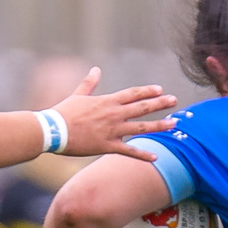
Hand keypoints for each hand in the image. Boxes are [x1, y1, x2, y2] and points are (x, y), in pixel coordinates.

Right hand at [53, 68, 177, 160]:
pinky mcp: (107, 146)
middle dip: (160, 103)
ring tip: (174, 124)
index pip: (132, 94)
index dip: (147, 91)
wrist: (53, 130)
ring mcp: (112, 130)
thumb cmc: (63, 113)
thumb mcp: (78, 95)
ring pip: (141, 127)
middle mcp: (113, 114)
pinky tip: (155, 157)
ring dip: (159, 125)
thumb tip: (95, 69)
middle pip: (142, 107)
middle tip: (174, 100)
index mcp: (107, 101)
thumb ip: (89, 83)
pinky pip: (128, 151)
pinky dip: (142, 154)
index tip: (160, 89)